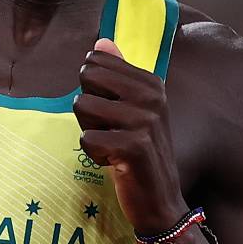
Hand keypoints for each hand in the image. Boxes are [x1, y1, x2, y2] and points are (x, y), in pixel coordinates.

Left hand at [74, 38, 188, 233]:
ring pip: (82, 105)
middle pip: (86, 78)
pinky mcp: (134, 145)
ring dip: (91, 131)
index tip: (114, 113)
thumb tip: (101, 42)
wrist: (160, 201)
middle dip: (88, 107)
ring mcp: (144, 120)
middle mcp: (151, 95)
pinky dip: (94, 154)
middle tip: (110, 129)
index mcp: (150, 82)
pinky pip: (87, 137)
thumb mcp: (132, 109)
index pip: (95, 61)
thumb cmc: (139, 152)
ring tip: (113, 145)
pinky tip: (115, 162)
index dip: (93, 89)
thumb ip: (116, 73)